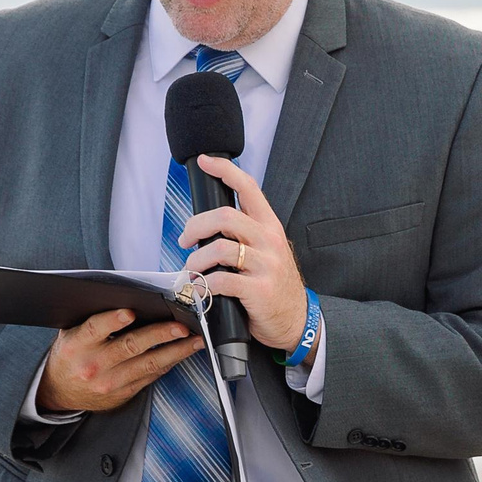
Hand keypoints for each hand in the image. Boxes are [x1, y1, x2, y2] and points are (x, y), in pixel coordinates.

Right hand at [38, 306, 201, 415]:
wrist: (60, 391)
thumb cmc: (70, 354)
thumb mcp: (70, 333)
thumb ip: (91, 317)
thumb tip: (124, 296)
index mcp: (77, 345)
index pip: (94, 329)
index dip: (113, 320)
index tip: (131, 312)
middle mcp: (94, 365)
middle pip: (130, 347)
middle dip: (159, 335)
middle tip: (180, 326)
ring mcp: (110, 382)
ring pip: (148, 364)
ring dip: (175, 351)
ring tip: (194, 340)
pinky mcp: (123, 392)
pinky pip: (151, 376)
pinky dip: (169, 363)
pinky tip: (182, 352)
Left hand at [177, 155, 308, 350]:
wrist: (296, 320)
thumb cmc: (274, 285)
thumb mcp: (267, 251)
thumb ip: (245, 234)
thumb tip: (207, 223)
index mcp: (269, 226)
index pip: (249, 187)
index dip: (225, 170)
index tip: (206, 161)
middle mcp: (269, 241)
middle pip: (225, 217)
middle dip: (195, 227)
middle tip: (185, 241)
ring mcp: (266, 266)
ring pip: (219, 249)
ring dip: (195, 261)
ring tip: (191, 271)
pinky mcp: (259, 290)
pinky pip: (222, 281)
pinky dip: (204, 285)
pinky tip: (202, 290)